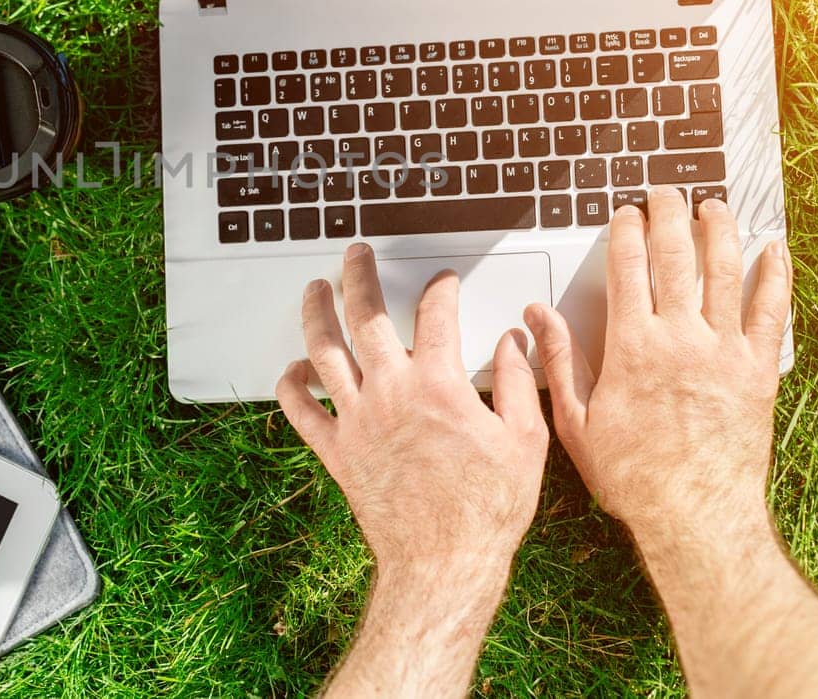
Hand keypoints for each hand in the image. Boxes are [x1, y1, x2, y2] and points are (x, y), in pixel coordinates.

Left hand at [276, 242, 548, 622]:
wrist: (445, 563)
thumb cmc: (487, 509)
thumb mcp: (525, 440)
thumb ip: (517, 382)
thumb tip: (514, 341)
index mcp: (439, 385)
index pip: (436, 314)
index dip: (440, 289)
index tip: (442, 281)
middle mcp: (390, 393)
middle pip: (366, 316)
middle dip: (358, 276)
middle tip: (355, 255)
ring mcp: (357, 421)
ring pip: (324, 352)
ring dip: (316, 314)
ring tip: (314, 290)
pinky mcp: (337, 452)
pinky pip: (302, 412)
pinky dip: (291, 387)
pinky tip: (291, 369)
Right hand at [526, 187, 791, 545]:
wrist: (694, 516)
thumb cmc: (633, 476)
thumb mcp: (575, 422)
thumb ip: (557, 360)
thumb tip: (536, 316)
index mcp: (631, 347)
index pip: (627, 268)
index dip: (626, 231)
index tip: (625, 212)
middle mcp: (679, 338)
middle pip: (675, 256)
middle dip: (668, 215)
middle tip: (666, 192)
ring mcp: (723, 351)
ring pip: (725, 271)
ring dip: (719, 230)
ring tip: (714, 205)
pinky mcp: (757, 371)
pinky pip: (771, 311)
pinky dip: (775, 276)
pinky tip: (775, 250)